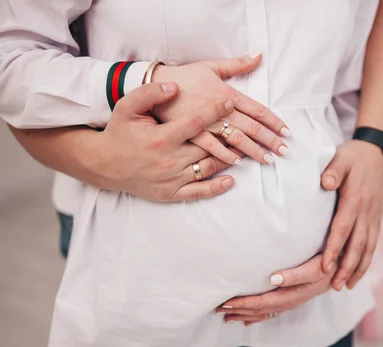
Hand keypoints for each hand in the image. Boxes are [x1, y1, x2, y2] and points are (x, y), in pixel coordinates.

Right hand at [94, 82, 239, 201]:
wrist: (104, 165)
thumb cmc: (119, 133)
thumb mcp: (127, 107)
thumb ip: (149, 93)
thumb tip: (175, 86)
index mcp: (161, 137)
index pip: (196, 122)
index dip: (215, 110)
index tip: (229, 101)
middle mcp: (169, 159)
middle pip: (208, 146)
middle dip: (229, 136)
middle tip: (247, 128)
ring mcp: (172, 178)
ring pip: (208, 167)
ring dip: (228, 159)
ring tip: (244, 149)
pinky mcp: (171, 193)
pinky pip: (199, 192)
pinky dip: (217, 187)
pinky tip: (231, 180)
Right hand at [152, 56, 290, 164]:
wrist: (154, 85)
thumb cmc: (184, 76)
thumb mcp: (211, 66)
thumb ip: (237, 65)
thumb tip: (258, 56)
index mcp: (226, 94)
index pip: (257, 110)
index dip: (274, 121)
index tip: (287, 131)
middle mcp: (219, 111)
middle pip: (251, 128)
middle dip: (269, 140)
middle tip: (284, 151)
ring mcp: (206, 125)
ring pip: (235, 140)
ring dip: (253, 151)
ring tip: (267, 159)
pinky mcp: (192, 135)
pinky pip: (212, 149)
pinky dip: (226, 156)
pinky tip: (238, 163)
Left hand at [216, 255, 333, 325]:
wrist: (346, 267)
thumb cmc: (330, 264)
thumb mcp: (315, 267)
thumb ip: (295, 274)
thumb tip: (272, 278)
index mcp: (292, 295)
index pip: (261, 303)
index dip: (242, 304)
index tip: (225, 303)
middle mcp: (290, 301)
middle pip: (260, 310)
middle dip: (238, 310)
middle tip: (217, 309)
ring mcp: (292, 301)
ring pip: (264, 312)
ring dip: (245, 314)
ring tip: (226, 316)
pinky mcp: (294, 298)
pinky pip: (272, 311)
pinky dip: (258, 316)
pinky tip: (248, 320)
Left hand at [320, 140, 382, 289]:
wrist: (378, 152)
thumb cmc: (354, 156)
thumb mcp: (342, 158)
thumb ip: (333, 171)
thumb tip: (325, 183)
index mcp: (355, 200)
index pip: (342, 229)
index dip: (334, 249)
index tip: (325, 267)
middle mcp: (366, 212)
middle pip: (356, 245)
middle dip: (346, 267)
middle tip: (335, 286)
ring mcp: (374, 217)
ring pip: (367, 248)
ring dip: (357, 268)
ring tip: (347, 286)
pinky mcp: (377, 219)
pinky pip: (373, 244)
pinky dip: (367, 260)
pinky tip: (359, 273)